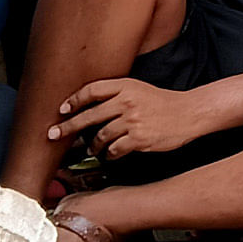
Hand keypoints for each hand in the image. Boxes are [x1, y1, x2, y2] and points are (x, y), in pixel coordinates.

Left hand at [50, 78, 207, 158]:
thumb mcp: (139, 89)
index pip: (92, 91)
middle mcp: (127, 101)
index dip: (74, 100)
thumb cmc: (163, 102)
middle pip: (89, 115)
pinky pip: (115, 149)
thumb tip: (88, 107)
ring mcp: (133, 120)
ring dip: (92, 145)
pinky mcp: (139, 138)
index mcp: (126, 85)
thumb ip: (116, 94)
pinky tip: (110, 155)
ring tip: (91, 149)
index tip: (62, 110)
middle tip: (53, 135)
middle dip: (67, 127)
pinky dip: (110, 154)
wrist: (189, 113)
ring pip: (100, 136)